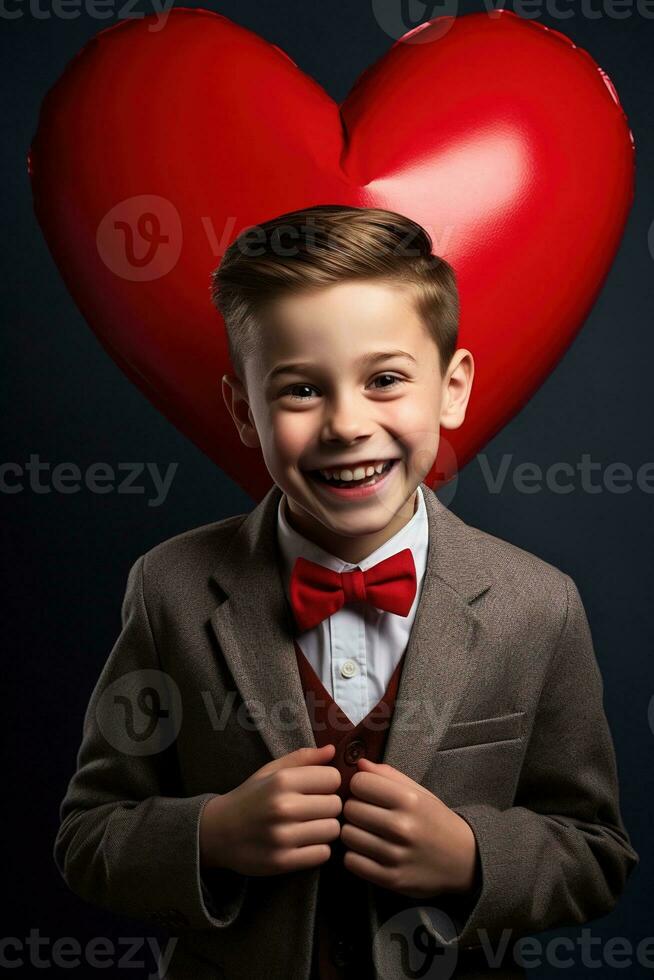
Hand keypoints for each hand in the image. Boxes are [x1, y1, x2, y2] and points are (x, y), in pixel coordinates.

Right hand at [199, 743, 341, 876]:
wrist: (217, 832)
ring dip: (325, 828)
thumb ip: (302, 758)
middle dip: (328, 806)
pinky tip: (304, 842)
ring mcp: (282, 837)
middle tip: (314, 808)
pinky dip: (318, 849)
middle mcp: (282, 807)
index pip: (333, 778)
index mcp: (281, 781)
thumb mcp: (270, 771)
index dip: (329, 782)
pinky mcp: (282, 862)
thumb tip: (332, 750)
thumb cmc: (250, 798)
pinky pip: (323, 854)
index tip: (318, 788)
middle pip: (336, 805)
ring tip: (310, 825)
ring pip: (332, 830)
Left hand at [340, 758, 478, 899]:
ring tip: (367, 832)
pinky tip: (368, 852)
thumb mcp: (420, 793)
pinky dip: (355, 856)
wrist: (466, 861)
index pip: (359, 783)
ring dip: (353, 832)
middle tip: (367, 813)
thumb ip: (389, 775)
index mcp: (409, 800)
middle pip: (350, 809)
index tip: (367, 792)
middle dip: (355, 808)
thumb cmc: (437, 821)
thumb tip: (359, 764)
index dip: (359, 785)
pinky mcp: (391, 879)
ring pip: (347, 835)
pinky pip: (351, 862)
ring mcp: (395, 855)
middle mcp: (401, 827)